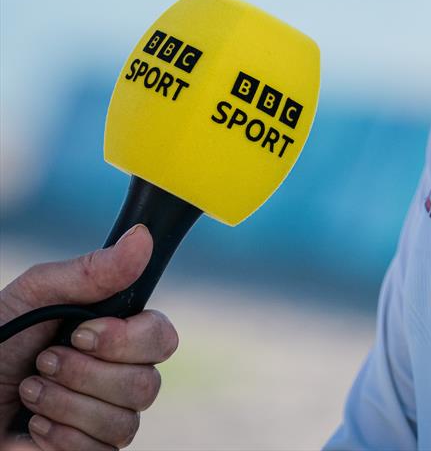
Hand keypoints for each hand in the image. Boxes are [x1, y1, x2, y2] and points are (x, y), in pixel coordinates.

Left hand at [0, 225, 177, 449]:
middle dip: (87, 375)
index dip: (128, 340)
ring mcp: (107, 418)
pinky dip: (58, 437)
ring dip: (66, 405)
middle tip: (44, 362)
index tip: (83, 333)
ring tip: (30, 391)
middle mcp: (121, 375)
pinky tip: (33, 424)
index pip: (162, 337)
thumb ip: (93, 270)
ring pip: (124, 423)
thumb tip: (142, 237)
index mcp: (117, 332)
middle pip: (148, 384)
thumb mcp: (38, 293)